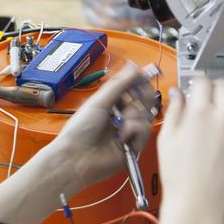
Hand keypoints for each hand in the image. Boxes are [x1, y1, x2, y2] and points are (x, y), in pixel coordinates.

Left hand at [48, 63, 157, 192]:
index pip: (133, 87)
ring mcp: (129, 130)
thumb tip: (134, 67)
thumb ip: (119, 84)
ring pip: (146, 114)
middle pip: (144, 99)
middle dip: (140, 96)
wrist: (76, 157)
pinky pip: (145, 130)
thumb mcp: (99, 101)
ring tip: (118, 124)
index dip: (139, 80)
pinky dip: (133, 130)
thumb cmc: (80, 130)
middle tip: (131, 99)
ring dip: (133, 116)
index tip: (143, 74)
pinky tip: (120, 137)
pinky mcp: (134, 145)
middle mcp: (121, 115)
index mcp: (111, 103)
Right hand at [157, 78, 223, 223]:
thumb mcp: (167, 140)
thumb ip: (175, 111)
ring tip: (223, 115)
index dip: (198, 84)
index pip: (204, 81)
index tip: (196, 90)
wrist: (199, 206)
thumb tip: (178, 93)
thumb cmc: (179, 178)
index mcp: (200, 113)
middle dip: (216, 90)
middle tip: (210, 100)